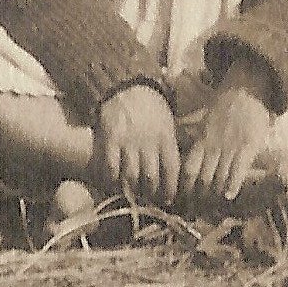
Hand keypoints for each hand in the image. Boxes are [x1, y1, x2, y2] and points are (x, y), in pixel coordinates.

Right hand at [96, 81, 184, 202]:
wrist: (127, 86)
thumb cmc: (151, 108)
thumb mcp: (168, 123)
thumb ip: (171, 146)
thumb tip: (177, 173)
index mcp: (166, 138)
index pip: (172, 171)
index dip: (170, 189)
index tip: (169, 199)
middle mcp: (148, 143)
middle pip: (151, 178)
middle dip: (151, 194)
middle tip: (149, 200)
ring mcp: (128, 142)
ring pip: (131, 177)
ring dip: (132, 190)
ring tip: (133, 194)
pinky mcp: (110, 140)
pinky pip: (111, 168)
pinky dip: (112, 180)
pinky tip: (114, 184)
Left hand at [187, 78, 282, 198]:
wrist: (246, 89)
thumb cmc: (225, 104)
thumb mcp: (205, 119)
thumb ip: (196, 135)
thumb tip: (183, 148)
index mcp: (201, 139)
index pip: (188, 168)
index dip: (184, 186)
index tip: (183, 199)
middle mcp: (213, 145)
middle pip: (202, 177)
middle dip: (200, 196)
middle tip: (199, 208)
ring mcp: (230, 147)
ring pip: (219, 177)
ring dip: (216, 193)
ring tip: (214, 206)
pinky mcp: (247, 147)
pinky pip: (238, 170)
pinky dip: (233, 185)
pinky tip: (230, 196)